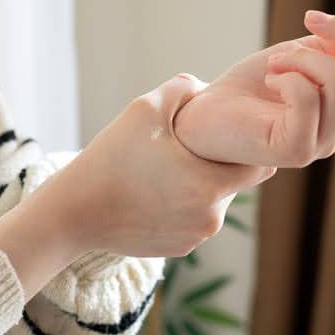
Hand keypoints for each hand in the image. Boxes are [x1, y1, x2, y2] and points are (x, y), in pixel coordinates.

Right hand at [52, 74, 275, 257]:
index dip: (248, 148)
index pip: (260, 167)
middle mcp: (210, 218)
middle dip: (220, 165)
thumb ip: (184, 88)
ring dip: (201, 185)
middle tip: (189, 148)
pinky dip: (183, 206)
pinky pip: (194, 220)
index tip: (229, 135)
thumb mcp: (144, 109)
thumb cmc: (111, 158)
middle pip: (235, 184)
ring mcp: (194, 237)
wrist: (74, 213)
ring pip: (214, 203)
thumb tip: (206, 86)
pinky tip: (156, 191)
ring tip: (168, 169)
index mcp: (210, 185)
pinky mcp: (178, 249)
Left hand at [173, 9, 334, 166]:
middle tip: (309, 20)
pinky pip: (309, 96)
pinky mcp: (297, 150)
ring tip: (275, 61)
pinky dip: (288, 74)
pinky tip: (270, 79)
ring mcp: (323, 145)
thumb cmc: (252, 86)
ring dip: (303, 54)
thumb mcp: (302, 53)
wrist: (205, 113)